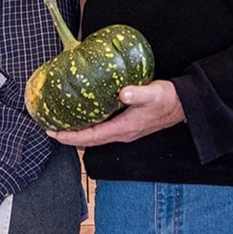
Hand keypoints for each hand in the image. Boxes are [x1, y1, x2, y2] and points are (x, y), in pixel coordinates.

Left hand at [49, 80, 184, 146]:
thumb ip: (139, 93)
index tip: (54, 133)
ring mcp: (123, 130)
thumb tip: (124, 93)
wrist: (183, 105)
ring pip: (95, 136)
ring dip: (77, 133)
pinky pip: (101, 129)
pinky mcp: (125, 125)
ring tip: (60, 125)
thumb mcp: (154, 94)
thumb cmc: (167, 99)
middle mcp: (122, 133)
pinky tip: (80, 117)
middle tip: (49, 129)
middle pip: (90, 140)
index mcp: (125, 128)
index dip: (72, 137)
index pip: (92, 137)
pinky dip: (88, 126)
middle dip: (69, 137)